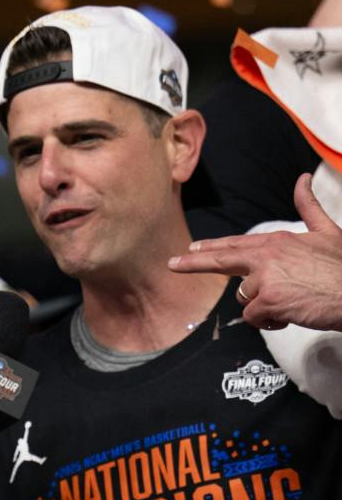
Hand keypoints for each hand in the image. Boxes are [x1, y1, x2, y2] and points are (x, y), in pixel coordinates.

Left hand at [171, 174, 341, 329]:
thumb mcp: (327, 231)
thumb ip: (308, 207)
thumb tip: (302, 179)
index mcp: (276, 242)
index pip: (234, 245)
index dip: (210, 248)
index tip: (189, 249)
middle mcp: (266, 258)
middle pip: (221, 262)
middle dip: (193, 263)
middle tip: (172, 265)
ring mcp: (265, 280)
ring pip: (246, 298)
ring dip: (263, 305)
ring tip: (292, 300)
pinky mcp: (268, 302)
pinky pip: (254, 317)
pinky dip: (270, 321)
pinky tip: (290, 314)